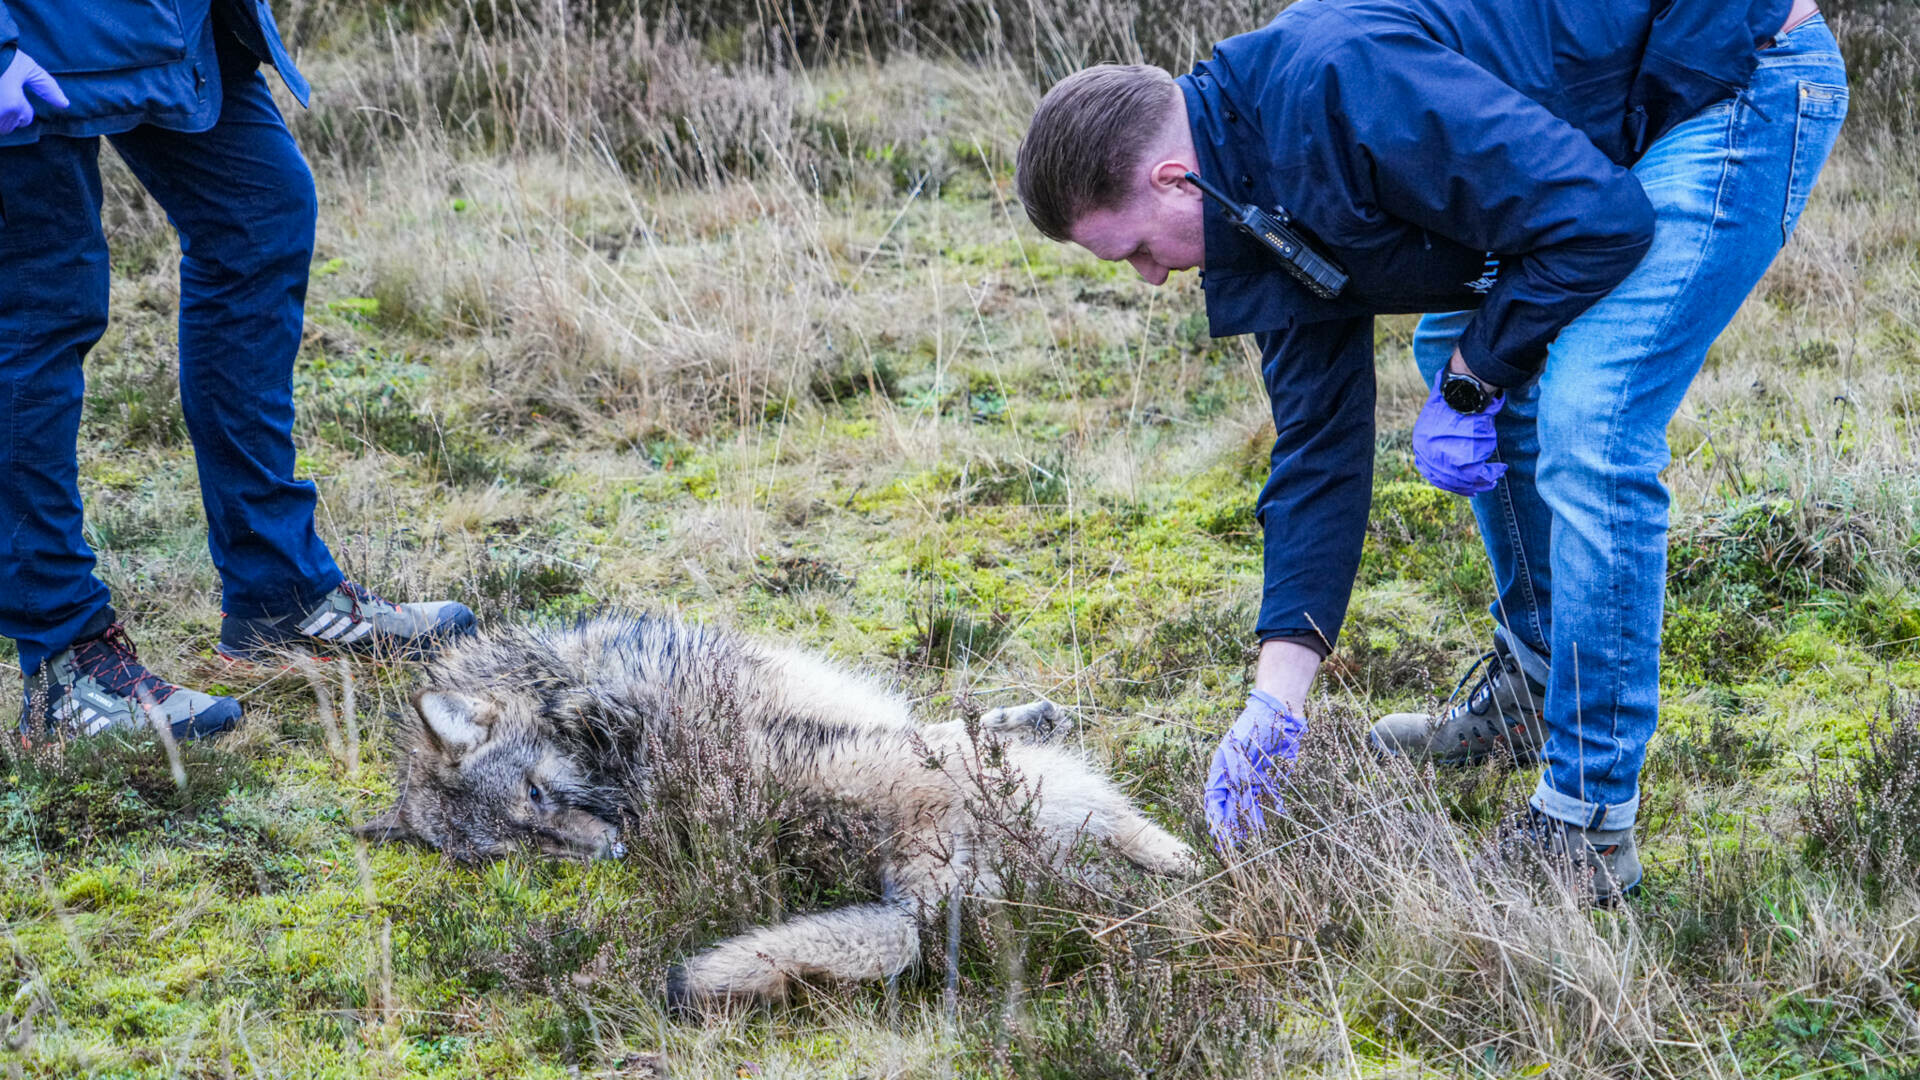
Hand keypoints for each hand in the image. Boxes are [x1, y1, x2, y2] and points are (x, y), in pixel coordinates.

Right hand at [1, 51, 68, 134]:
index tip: (14, 92)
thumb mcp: (28, 68)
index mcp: (14, 105)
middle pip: (9, 126)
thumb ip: (46, 87)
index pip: (25, 119)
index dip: (22, 107)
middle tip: (5, 95)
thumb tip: (65, 104)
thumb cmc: (4, 54)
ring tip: (1, 96)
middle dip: (9, 115)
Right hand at [1204, 690, 1307, 845]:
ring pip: (1249, 799)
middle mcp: (1235, 770)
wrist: (1280, 708)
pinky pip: (1268, 790)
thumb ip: (1239, 773)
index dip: (1214, 816)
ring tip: (1258, 833)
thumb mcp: (1243, 749)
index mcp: (1222, 765)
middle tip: (1236, 844)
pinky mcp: (1270, 770)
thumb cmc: (1256, 725)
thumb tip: (1239, 795)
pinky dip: (1272, 802)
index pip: (1214, 796)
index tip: (1217, 835)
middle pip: (1230, 802)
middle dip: (1232, 823)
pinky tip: (1277, 811)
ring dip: (1252, 816)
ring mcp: (1252, 771)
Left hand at [1412, 368, 1506, 495]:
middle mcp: (1429, 457)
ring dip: (1482, 482)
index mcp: (1421, 446)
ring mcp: (1445, 462)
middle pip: (1449, 481)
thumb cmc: (1454, 399)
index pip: (1433, 472)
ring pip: (1466, 481)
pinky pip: (1482, 475)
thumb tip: (1453, 444)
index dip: (1448, 480)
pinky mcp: (1464, 463)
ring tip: (1493, 479)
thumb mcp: (1440, 418)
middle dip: (1467, 486)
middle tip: (1480, 487)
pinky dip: (1493, 473)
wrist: (1461, 392)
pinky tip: (1500, 469)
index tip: (1461, 484)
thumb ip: (1442, 437)